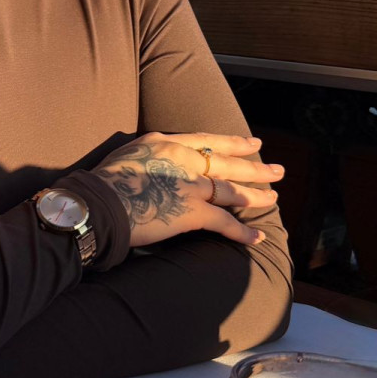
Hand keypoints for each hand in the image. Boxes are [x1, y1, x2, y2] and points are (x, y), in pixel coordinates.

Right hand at [91, 133, 282, 248]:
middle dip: (255, 166)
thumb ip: (152, 156)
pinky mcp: (193, 211)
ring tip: (274, 197)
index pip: (208, 140)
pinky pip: (225, 222)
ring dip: (256, 195)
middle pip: (228, 162)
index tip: (252, 142)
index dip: (233, 142)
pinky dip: (244, 232)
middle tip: (277, 169)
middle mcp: (183, 159)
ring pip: (232, 189)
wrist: (98, 202)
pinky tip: (258, 236)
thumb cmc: (105, 181)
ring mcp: (191, 184)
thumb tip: (158, 166)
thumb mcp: (130, 154)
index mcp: (166, 142)